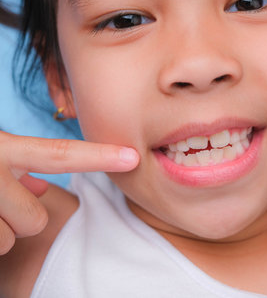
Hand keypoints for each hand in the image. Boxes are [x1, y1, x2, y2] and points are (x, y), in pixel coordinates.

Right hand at [0, 132, 138, 253]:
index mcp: (3, 149)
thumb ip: (19, 165)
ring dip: (1, 228)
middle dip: (22, 219)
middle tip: (1, 204)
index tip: (132, 158)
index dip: (99, 158)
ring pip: (12, 237)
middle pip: (35, 219)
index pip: (59, 155)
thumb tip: (41, 187)